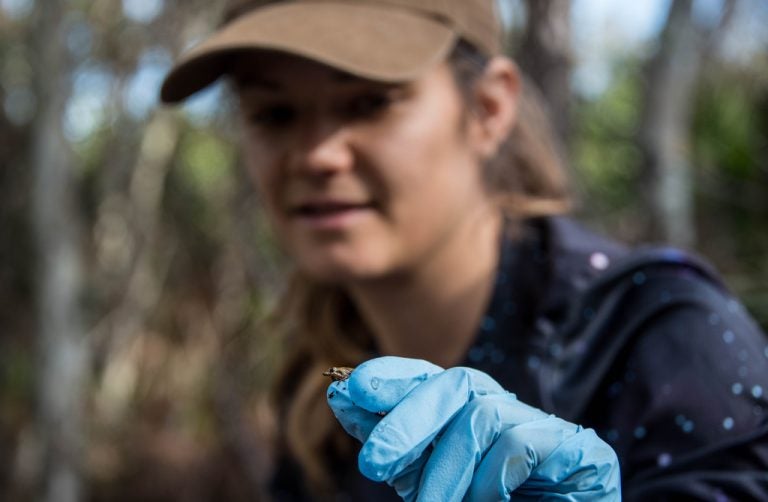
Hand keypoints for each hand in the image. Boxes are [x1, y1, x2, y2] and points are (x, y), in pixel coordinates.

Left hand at [326, 356, 619, 500]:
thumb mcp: (426, 483)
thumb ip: (393, 444)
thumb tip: (342, 394)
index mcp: (472, 417)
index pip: (432, 379)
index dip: (392, 376)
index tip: (348, 388)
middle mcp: (509, 413)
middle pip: (456, 384)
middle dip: (407, 419)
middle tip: (372, 465)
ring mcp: (547, 429)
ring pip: (482, 413)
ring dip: (447, 468)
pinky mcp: (583, 451)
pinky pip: (522, 440)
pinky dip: (493, 476)